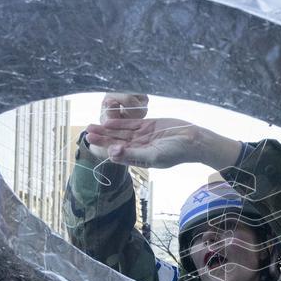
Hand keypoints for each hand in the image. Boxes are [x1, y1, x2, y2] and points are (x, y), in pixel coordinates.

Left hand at [85, 116, 201, 168]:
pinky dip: (119, 123)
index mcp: (139, 159)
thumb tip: (112, 153)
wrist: (193, 140)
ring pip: (121, 133)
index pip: (117, 154)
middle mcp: (139, 148)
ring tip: (92, 126)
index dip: (104, 148)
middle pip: (116, 142)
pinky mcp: (148, 125)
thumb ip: (132, 154)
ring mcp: (143, 136)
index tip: (92, 143)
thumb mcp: (153, 156)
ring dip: (107, 130)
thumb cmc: (176, 152)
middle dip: (102, 138)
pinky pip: (131, 124)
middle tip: (88, 133)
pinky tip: (107, 121)